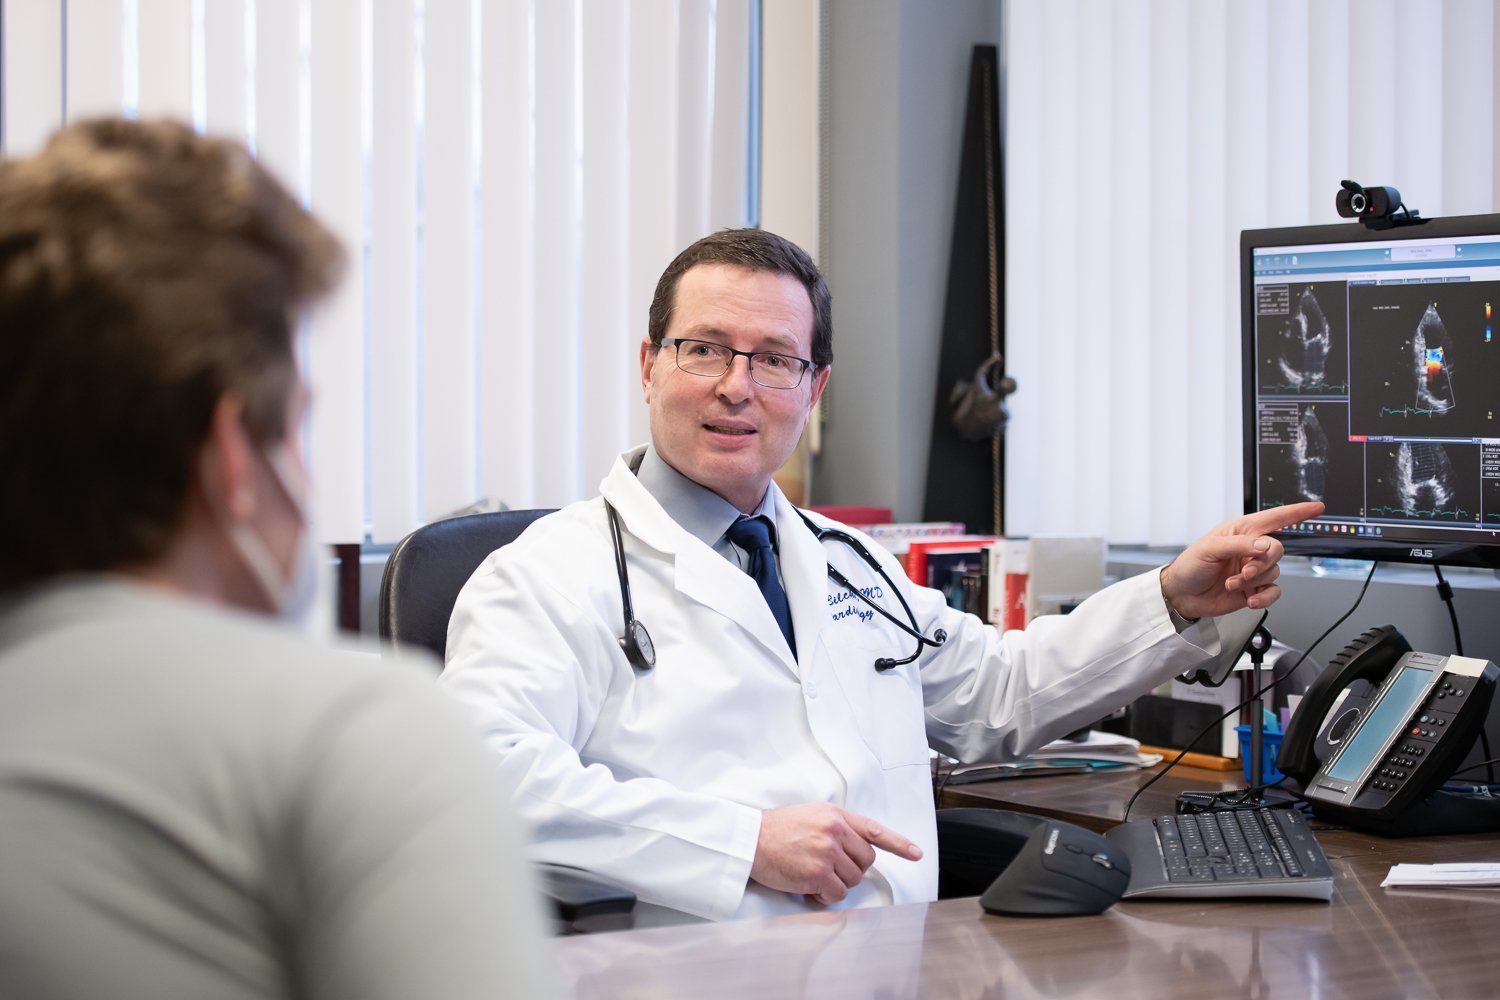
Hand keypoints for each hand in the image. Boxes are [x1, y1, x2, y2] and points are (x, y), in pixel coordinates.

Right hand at [749, 803, 921, 904]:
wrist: (751, 839)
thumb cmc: (777, 829)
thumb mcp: (812, 815)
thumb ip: (836, 827)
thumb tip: (855, 849)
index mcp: (836, 815)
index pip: (874, 830)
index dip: (899, 844)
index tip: (917, 854)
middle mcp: (836, 831)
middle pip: (866, 861)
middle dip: (852, 869)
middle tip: (829, 868)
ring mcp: (827, 852)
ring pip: (853, 880)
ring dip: (836, 883)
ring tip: (814, 875)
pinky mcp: (817, 873)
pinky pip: (837, 893)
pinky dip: (825, 896)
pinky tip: (810, 887)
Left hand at [1160, 501, 1323, 619]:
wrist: (1182, 595)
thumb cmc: (1190, 566)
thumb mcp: (1209, 548)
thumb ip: (1239, 544)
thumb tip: (1264, 545)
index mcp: (1241, 532)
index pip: (1274, 518)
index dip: (1296, 512)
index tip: (1316, 507)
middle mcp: (1250, 549)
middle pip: (1277, 550)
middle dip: (1262, 562)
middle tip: (1243, 572)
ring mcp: (1253, 570)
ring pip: (1274, 572)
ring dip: (1254, 581)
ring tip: (1232, 584)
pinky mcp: (1253, 589)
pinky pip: (1273, 592)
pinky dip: (1264, 596)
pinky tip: (1249, 598)